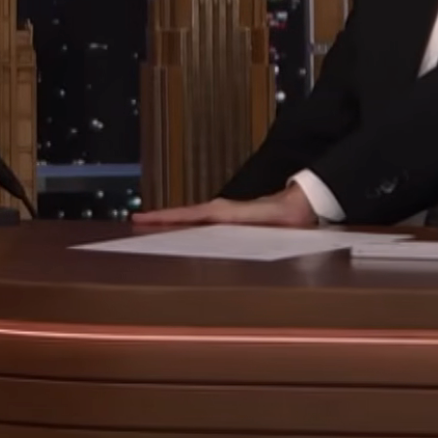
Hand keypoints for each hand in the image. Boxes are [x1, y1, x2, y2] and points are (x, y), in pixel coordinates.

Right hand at [131, 184, 318, 228]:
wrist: (301, 205)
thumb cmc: (287, 216)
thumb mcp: (269, 222)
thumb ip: (252, 225)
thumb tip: (233, 230)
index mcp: (224, 212)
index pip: (187, 214)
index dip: (162, 217)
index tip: (140, 218)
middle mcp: (220, 211)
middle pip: (182, 215)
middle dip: (158, 219)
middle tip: (135, 222)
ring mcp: (222, 214)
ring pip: (189, 217)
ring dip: (169, 222)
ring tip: (148, 227)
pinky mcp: (227, 218)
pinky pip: (198, 221)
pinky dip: (183, 224)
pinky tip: (179, 232)